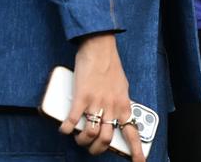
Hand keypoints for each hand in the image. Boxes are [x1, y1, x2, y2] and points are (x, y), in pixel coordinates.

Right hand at [64, 34, 144, 160]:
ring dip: (82, 141)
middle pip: (107, 139)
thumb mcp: (122, 87)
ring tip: (78, 138)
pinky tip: (64, 129)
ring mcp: (97, 103)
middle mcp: (112, 106)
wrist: (100, 48)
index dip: (136, 150)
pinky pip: (73, 120)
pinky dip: (66, 129)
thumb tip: (115, 116)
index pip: (132, 131)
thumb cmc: (110, 67)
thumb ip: (119, 103)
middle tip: (92, 148)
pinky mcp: (81, 97)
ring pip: (91, 134)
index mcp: (124, 104)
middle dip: (98, 149)